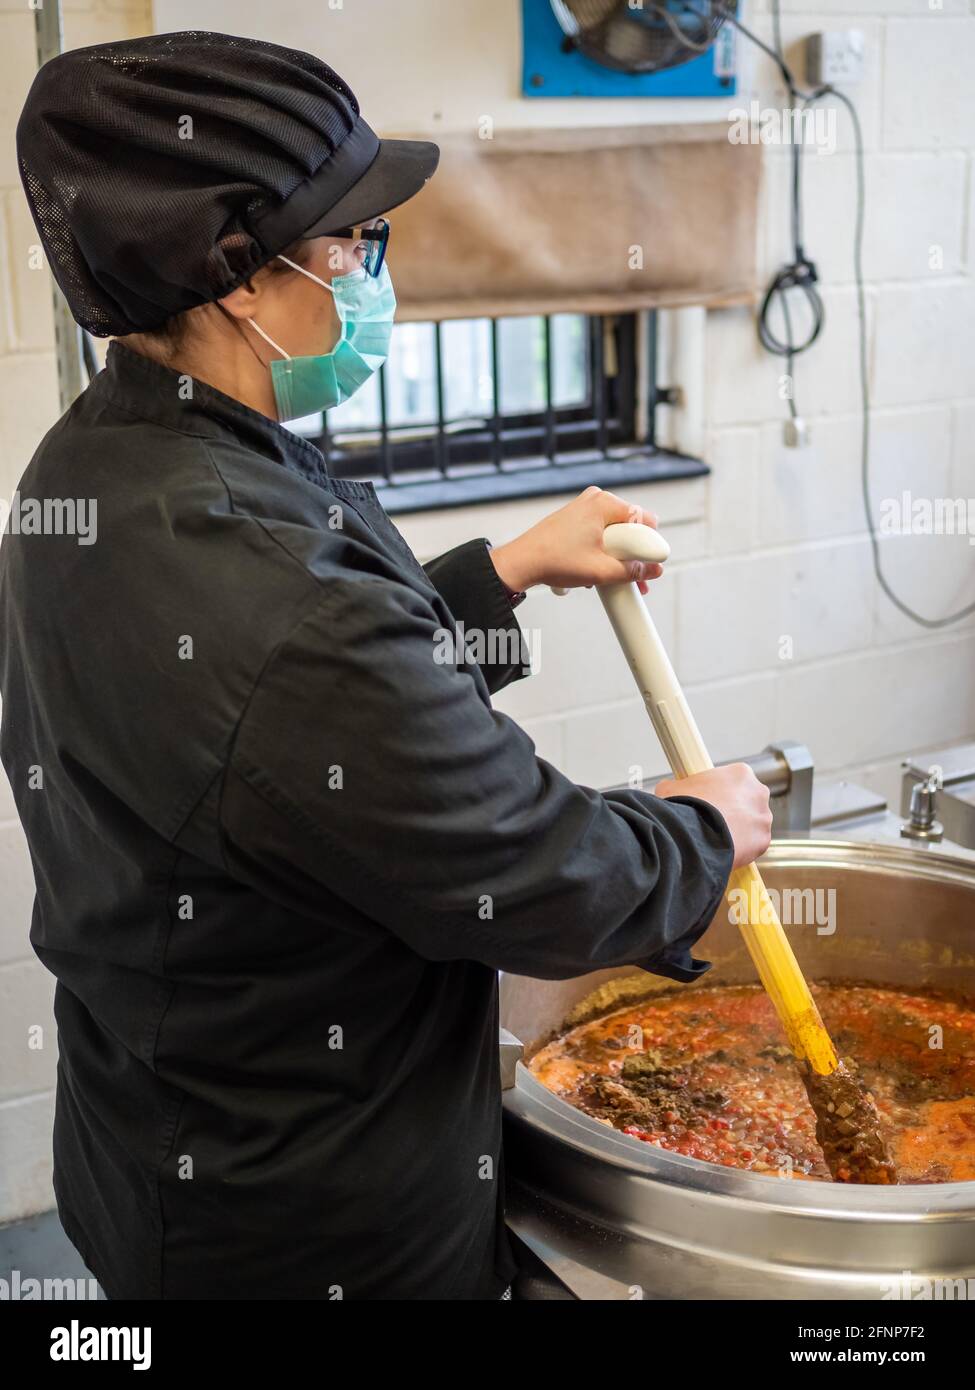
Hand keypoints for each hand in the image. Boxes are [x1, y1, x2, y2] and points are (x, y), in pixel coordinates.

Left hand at [489, 487, 664, 596]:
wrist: (521, 563)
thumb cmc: (554, 561)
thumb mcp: (600, 570)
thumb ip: (633, 571)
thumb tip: (655, 571)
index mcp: (604, 503)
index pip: (643, 519)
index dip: (649, 545)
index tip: (649, 565)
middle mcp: (596, 499)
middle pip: (630, 527)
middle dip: (634, 554)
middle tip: (633, 577)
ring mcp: (584, 508)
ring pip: (615, 532)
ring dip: (618, 556)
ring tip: (612, 578)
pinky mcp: (576, 519)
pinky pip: (601, 533)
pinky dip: (603, 551)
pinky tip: (597, 570)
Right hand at [655, 763, 772, 869]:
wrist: (693, 835)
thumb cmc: (686, 808)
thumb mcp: (671, 788)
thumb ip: (677, 786)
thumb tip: (669, 788)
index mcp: (740, 774)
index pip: (735, 781)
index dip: (722, 792)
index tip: (712, 801)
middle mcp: (758, 792)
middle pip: (749, 802)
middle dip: (735, 811)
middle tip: (716, 821)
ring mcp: (763, 817)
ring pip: (753, 824)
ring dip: (740, 830)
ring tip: (719, 839)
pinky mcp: (764, 840)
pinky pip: (754, 845)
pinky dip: (743, 849)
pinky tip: (726, 850)